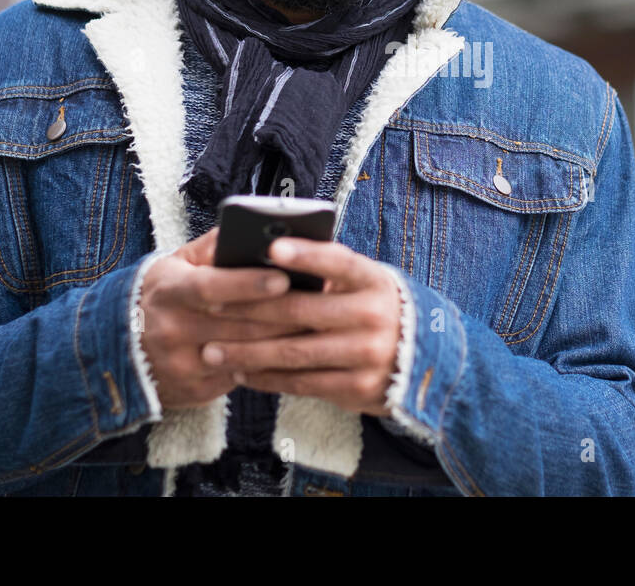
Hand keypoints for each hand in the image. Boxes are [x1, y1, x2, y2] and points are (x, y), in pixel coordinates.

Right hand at [139, 227, 310, 409]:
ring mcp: (182, 364)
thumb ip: (212, 247)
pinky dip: (271, 364)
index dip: (248, 284)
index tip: (283, 278)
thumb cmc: (163, 294)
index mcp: (169, 290)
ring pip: (246, 353)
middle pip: (238, 324)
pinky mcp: (195, 390)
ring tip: (319, 325)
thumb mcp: (176, 264)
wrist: (119, 349)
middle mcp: (172, 329)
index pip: (212, 287)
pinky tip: (297, 352)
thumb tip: (252, 230)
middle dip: (283, 314)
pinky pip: (242, 377)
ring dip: (286, 340)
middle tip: (322, 303)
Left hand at [202, 238, 402, 416]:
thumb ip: (329, 272)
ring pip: (294, 352)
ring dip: (248, 352)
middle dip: (249, 309)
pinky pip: (303, 383)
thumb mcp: (365, 284)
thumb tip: (270, 256)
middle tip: (209, 307)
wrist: (424, 360)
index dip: (305, 254)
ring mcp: (368, 354)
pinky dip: (267, 379)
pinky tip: (242, 373)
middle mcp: (374, 316)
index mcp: (374, 281)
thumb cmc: (375, 310)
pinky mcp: (358, 387)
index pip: (338, 262)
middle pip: (301, 310)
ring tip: (213, 351)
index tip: (270, 247)